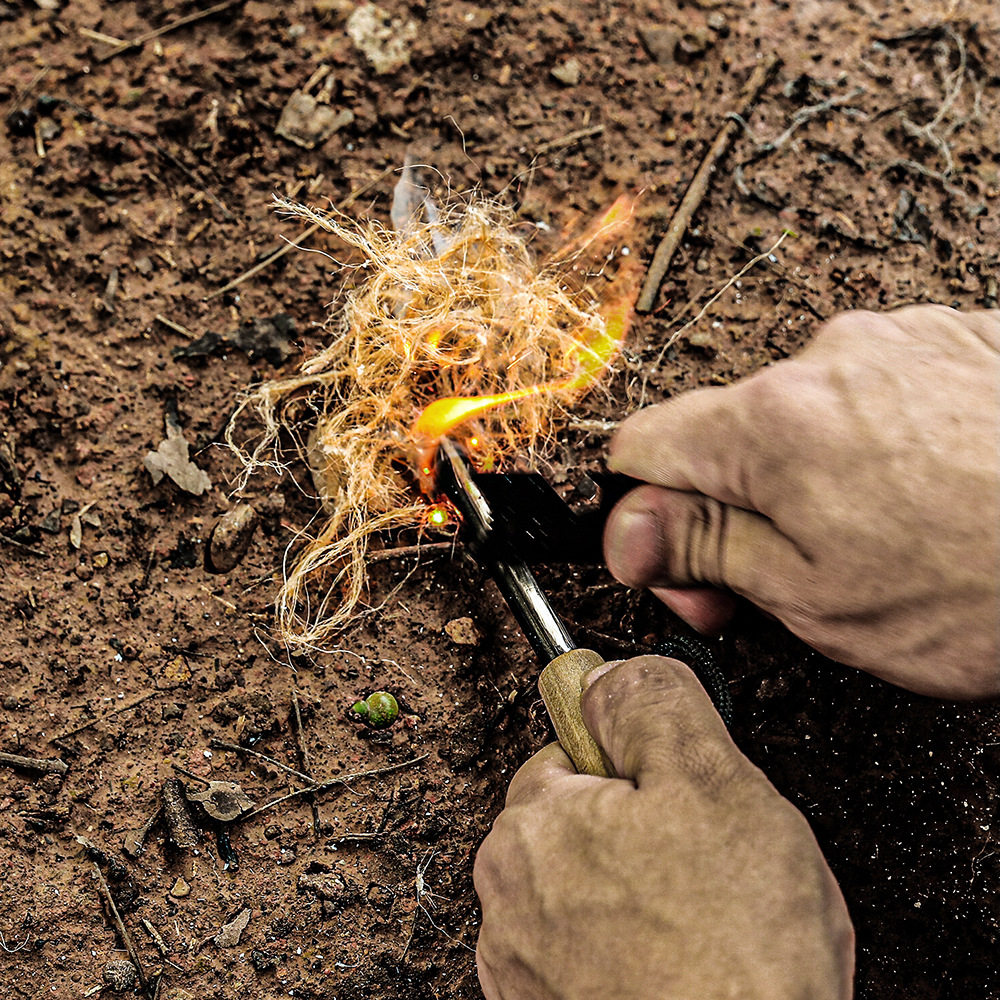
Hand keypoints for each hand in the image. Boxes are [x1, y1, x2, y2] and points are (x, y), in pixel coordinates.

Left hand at [475, 656, 853, 999]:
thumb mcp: (710, 778)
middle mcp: (508, 900)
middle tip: (706, 870)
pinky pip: (592, 962)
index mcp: (531, 825)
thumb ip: (650, 702)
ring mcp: (526, 972)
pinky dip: (632, 962)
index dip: (637, 770)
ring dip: (639, 903)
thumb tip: (608, 673)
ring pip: (591, 897)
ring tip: (704, 933)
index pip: (570, 754)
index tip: (677, 799)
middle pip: (580, 827)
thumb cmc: (733, 954)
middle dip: (639, 836)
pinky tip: (686, 974)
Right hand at [604, 306, 999, 697]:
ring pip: (803, 414)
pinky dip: (877, 442)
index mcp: (772, 424)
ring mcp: (902, 339)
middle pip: (723, 431)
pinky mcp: (961, 339)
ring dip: (810, 474)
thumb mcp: (818, 598)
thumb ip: (706, 548)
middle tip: (782, 578)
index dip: (644, 513)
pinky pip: (878, 391)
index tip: (674, 561)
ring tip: (885, 537)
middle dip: (733, 503)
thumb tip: (631, 528)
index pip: (641, 447)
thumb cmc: (997, 587)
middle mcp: (829, 359)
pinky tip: (931, 494)